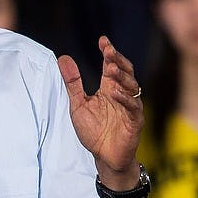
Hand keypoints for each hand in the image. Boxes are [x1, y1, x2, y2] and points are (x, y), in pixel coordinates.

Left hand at [58, 36, 143, 185]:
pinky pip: (133, 108)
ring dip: (122, 78)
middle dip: (118, 60)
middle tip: (108, 50)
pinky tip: (115, 93)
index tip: (103, 41)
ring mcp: (130, 107)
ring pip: (131, 87)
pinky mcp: (135, 121)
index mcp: (108, 89)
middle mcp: (121, 95)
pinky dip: (125, 100)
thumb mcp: (78, 105)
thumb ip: (73, 83)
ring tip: (111, 69)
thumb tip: (63, 57)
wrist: (104, 157)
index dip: (109, 53)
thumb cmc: (94, 131)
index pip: (111, 66)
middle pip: (125, 72)